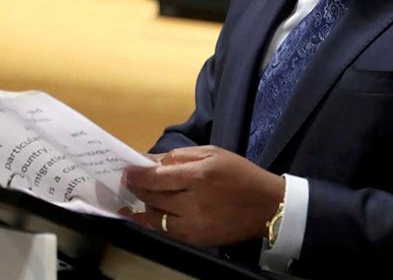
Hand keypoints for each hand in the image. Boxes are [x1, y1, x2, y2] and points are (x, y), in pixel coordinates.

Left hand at [122, 146, 284, 247]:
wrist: (266, 206)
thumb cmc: (240, 174)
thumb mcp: (213, 153)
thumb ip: (181, 157)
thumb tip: (152, 161)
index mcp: (199, 176)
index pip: (157, 177)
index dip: (137, 174)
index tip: (125, 170)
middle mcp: (194, 202)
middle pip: (153, 197)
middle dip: (137, 187)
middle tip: (127, 181)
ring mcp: (194, 224)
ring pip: (156, 217)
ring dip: (144, 206)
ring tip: (137, 197)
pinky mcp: (196, 239)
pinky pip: (166, 232)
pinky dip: (153, 223)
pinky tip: (144, 217)